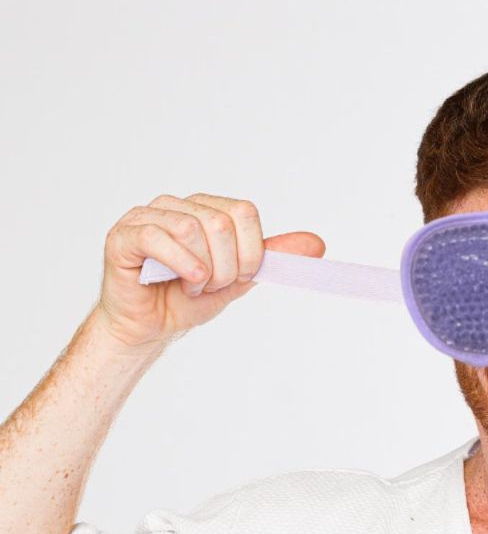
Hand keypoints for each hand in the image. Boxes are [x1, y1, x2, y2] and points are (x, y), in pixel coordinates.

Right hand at [96, 193, 324, 348]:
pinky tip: (184, 282)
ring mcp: (147, 216)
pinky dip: (181, 265)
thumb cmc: (188, 300)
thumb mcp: (241, 279)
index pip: (245, 212)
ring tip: (191, 286)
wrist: (150, 328)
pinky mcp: (124, 235)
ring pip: (193, 229)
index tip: (237, 277)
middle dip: (226, 267)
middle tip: (210, 285)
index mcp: (206, 209)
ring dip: (202, 272)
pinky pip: (159, 237)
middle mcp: (177, 205)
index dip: (249, 253)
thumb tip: (317, 243)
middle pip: (222, 223)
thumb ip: (273, 258)